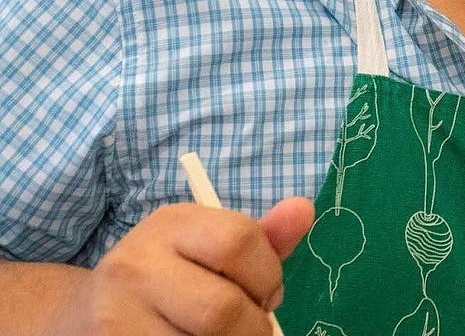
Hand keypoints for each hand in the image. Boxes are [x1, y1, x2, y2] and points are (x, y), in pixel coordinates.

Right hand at [69, 198, 313, 334]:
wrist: (92, 310)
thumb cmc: (172, 275)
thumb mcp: (212, 246)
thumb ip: (264, 238)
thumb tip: (304, 209)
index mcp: (172, 224)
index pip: (238, 241)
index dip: (268, 276)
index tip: (267, 294)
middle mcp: (137, 265)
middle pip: (222, 308)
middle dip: (253, 328)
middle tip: (253, 329)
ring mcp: (117, 315)